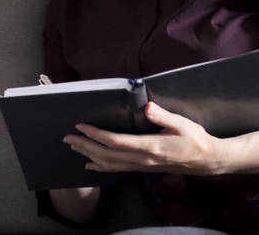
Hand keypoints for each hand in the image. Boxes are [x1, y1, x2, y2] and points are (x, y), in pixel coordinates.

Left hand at [64, 102, 225, 174]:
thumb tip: (147, 107)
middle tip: (67, 137)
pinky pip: (117, 169)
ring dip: (89, 155)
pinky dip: (101, 166)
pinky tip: (90, 164)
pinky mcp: (143, 168)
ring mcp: (142, 165)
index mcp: (150, 147)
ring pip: (109, 163)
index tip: (81, 126)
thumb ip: (163, 116)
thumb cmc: (195, 139)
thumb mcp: (182, 124)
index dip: (96, 135)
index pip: (115, 142)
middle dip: (85, 145)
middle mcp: (142, 159)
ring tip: (73, 146)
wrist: (208, 160)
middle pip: (106, 154)